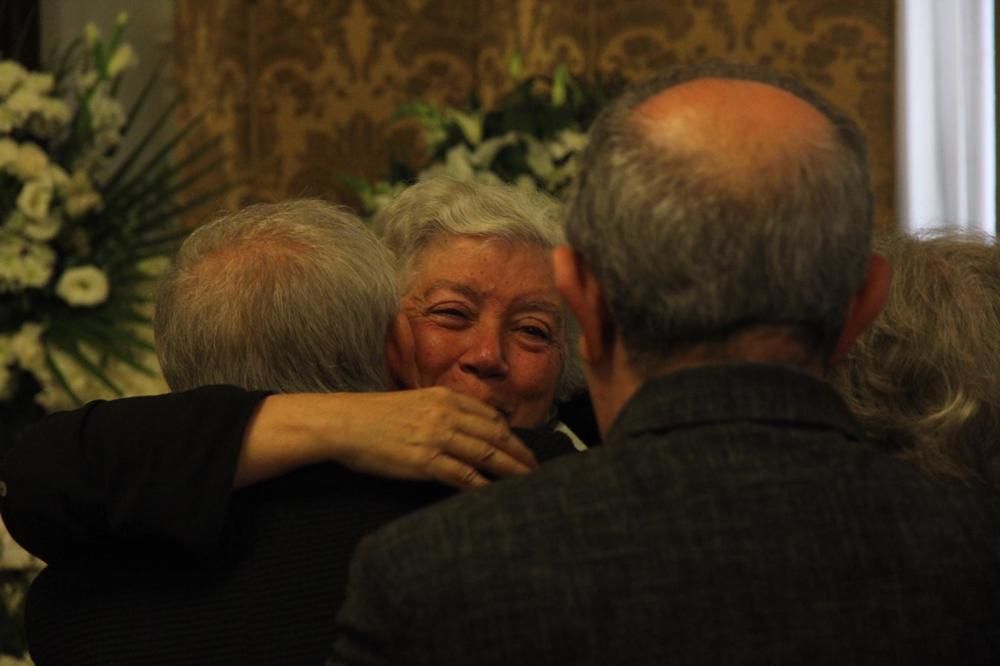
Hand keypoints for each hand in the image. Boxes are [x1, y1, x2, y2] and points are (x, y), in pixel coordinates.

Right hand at [334, 386, 537, 489]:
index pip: (491, 417)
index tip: (524, 450)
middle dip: (520, 455)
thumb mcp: (415, 402)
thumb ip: (441, 412)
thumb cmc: (375, 416)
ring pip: (487, 455)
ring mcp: (438, 437)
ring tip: (527, 484)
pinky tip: (495, 495)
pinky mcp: (425, 461)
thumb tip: (464, 428)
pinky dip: (483, 486)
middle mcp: (447, 414)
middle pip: (497, 436)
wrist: (345, 423)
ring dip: (511, 471)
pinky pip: (463, 476)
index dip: (512, 436)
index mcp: (446, 398)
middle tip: (537, 471)